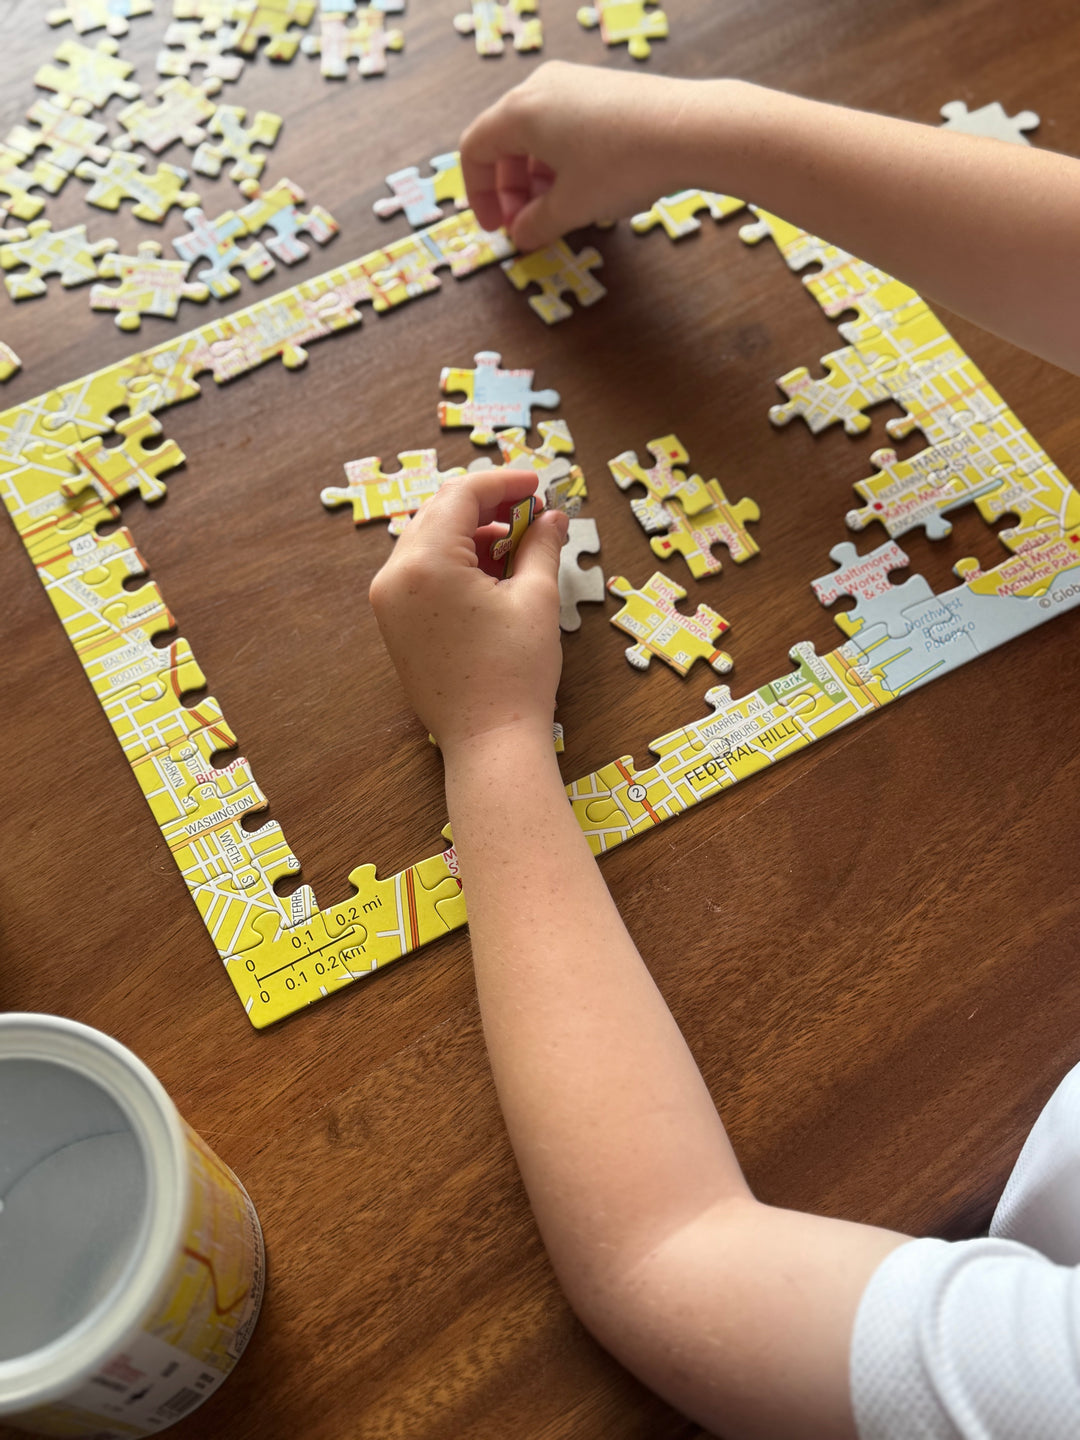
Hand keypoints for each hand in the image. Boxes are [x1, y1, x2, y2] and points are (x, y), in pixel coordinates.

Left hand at [368, 469, 568, 757]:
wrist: (489, 741)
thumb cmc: (515, 672)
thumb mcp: (536, 598)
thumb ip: (541, 546)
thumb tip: (552, 516)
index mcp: (426, 563)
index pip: (461, 496)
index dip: (503, 482)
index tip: (538, 484)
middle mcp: (395, 576)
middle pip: (440, 513)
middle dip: (488, 506)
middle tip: (532, 511)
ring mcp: (389, 601)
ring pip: (429, 541)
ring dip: (472, 533)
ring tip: (519, 546)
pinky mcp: (394, 623)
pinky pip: (422, 572)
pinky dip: (456, 561)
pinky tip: (494, 572)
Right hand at [460, 61, 712, 251]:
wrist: (688, 130)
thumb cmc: (621, 166)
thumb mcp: (572, 207)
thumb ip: (536, 225)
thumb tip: (521, 236)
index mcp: (519, 112)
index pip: (475, 150)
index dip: (479, 196)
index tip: (498, 228)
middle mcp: (540, 88)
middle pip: (504, 142)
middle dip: (511, 190)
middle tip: (528, 226)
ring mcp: (573, 83)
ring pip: (536, 135)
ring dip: (537, 179)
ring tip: (558, 212)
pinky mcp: (601, 89)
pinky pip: (564, 126)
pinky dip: (561, 160)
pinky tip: (585, 187)